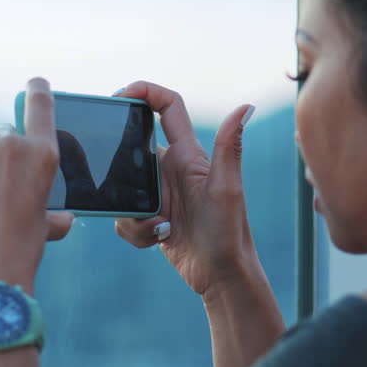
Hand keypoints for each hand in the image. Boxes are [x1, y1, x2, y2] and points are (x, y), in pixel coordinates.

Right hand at [113, 81, 256, 295]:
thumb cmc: (229, 233)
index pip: (167, 108)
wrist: (221, 275)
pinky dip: (134, 230)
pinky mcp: (151, 217)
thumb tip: (246, 107)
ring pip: (124, 188)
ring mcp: (161, 194)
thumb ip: (230, 148)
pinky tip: (156, 239)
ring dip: (131, 212)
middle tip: (123, 188)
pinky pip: (126, 216)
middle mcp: (173, 169)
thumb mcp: (226, 189)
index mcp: (188, 155)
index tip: (121, 95)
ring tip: (158, 228)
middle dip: (121, 169)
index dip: (145, 91)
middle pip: (132, 151)